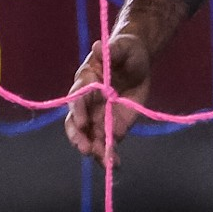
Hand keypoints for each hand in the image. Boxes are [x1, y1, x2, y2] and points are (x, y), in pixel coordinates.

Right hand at [64, 32, 152, 166]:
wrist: (136, 61)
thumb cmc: (126, 50)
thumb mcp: (123, 47)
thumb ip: (111, 51)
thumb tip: (98, 47)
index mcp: (85, 82)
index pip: (77, 98)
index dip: (78, 110)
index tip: (83, 121)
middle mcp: (87, 103)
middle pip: (76, 123)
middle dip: (79, 137)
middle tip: (86, 148)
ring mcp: (98, 116)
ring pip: (89, 137)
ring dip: (95, 151)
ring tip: (106, 162)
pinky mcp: (112, 126)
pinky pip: (107, 142)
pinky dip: (109, 155)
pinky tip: (114, 164)